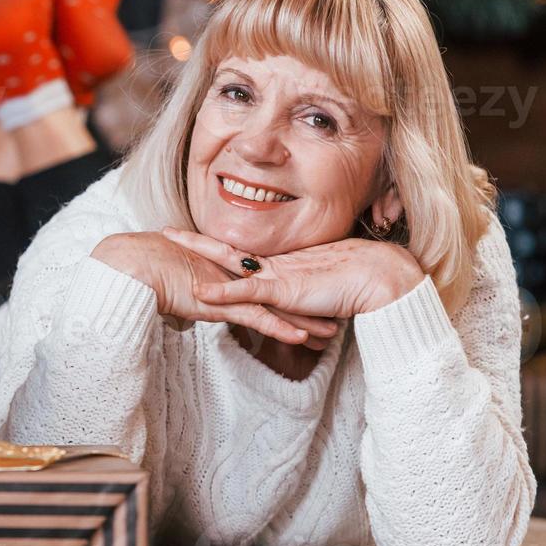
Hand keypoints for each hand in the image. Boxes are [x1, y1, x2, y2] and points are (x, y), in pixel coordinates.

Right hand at [90, 232, 338, 348]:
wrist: (130, 264)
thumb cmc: (141, 269)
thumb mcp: (168, 285)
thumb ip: (181, 296)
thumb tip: (182, 311)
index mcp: (221, 271)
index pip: (261, 283)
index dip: (286, 293)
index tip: (308, 300)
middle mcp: (230, 277)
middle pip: (277, 293)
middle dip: (306, 305)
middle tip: (334, 314)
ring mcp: (227, 288)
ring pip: (273, 307)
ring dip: (303, 321)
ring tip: (331, 332)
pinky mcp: (218, 301)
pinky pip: (255, 317)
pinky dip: (278, 328)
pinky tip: (300, 337)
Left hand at [161, 229, 426, 319]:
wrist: (379, 278)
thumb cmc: (357, 284)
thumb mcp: (320, 293)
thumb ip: (304, 299)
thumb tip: (296, 314)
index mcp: (282, 265)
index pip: (241, 255)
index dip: (216, 247)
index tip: (193, 238)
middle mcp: (275, 266)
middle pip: (226, 251)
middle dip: (195, 242)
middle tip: (166, 230)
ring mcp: (278, 275)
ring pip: (229, 264)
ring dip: (199, 255)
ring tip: (170, 243)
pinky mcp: (285, 291)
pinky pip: (248, 293)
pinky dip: (224, 295)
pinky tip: (201, 294)